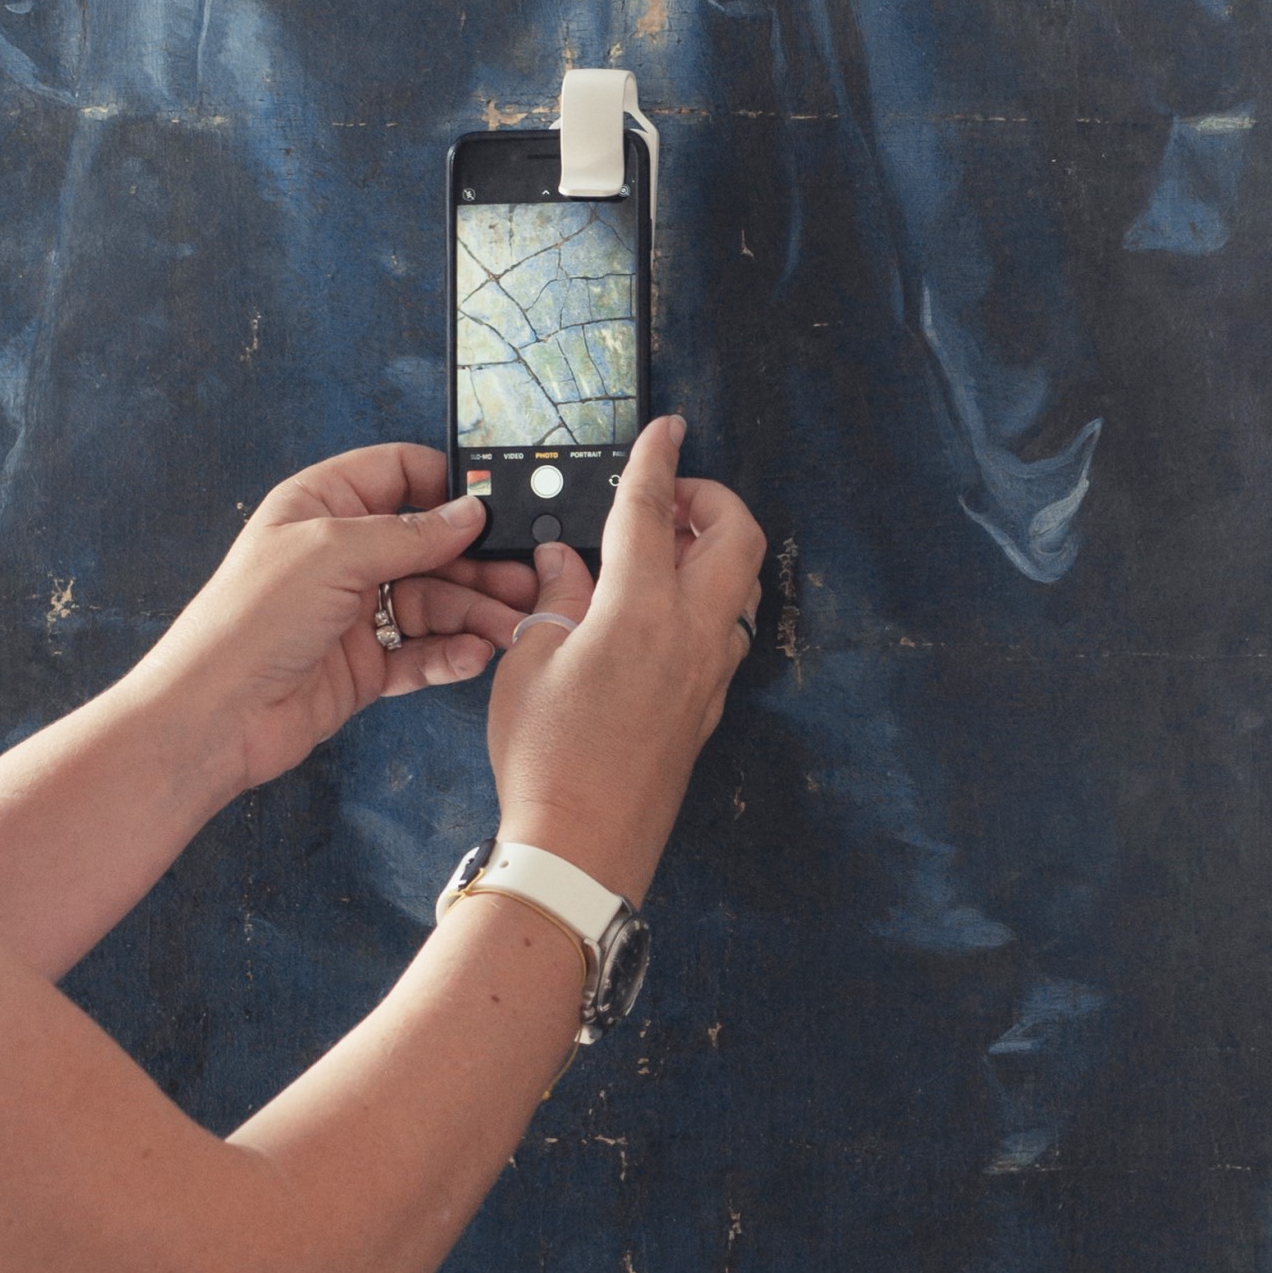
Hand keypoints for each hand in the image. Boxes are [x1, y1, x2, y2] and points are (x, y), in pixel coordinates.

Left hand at [134, 446, 539, 808]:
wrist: (214, 716)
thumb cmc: (247, 621)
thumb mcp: (332, 553)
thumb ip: (407, 533)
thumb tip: (468, 513)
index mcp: (322, 506)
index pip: (398, 474)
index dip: (447, 486)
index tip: (496, 506)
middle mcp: (341, 555)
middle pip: (429, 545)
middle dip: (478, 562)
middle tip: (523, 580)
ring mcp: (354, 612)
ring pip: (434, 602)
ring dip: (476, 613)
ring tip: (511, 627)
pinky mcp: (364, 665)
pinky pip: (422, 652)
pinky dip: (451, 653)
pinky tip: (474, 655)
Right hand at [477, 416, 763, 902]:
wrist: (582, 843)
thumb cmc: (547, 758)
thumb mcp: (529, 661)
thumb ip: (554, 598)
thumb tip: (563, 564)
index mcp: (640, 607)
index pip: (652, 508)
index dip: (656, 459)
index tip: (666, 428)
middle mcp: (691, 632)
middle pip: (736, 535)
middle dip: (710, 499)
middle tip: (666, 500)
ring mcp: (710, 671)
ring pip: (741, 584)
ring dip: (714, 550)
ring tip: (661, 551)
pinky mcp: (709, 705)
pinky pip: (726, 631)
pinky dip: (706, 600)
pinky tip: (658, 612)